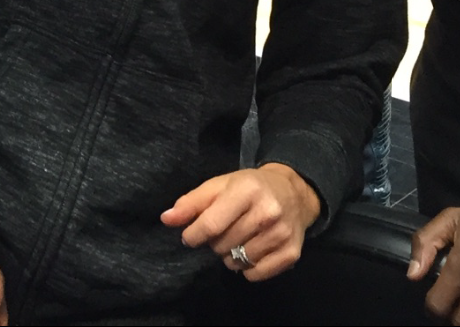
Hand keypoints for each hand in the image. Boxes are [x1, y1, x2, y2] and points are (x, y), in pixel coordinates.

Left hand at [161, 163, 320, 281]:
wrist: (294, 192)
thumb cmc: (250, 187)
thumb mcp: (220, 185)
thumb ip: (192, 202)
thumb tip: (166, 219)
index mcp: (247, 190)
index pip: (211, 224)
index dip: (194, 235)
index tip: (189, 236)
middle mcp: (267, 212)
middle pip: (222, 245)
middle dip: (214, 242)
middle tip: (223, 230)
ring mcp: (281, 234)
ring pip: (236, 262)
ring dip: (229, 255)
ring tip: (238, 238)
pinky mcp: (291, 254)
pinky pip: (254, 274)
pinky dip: (247, 267)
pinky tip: (252, 249)